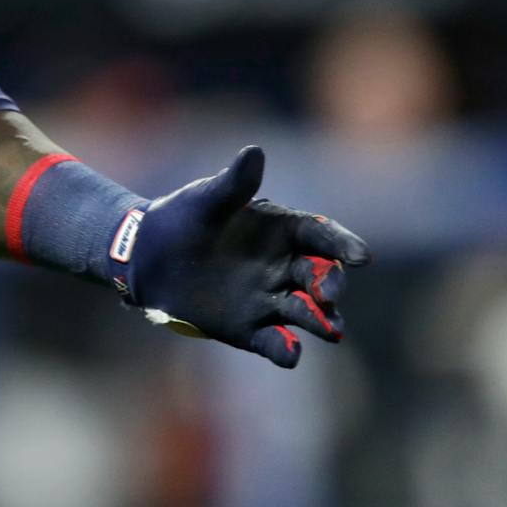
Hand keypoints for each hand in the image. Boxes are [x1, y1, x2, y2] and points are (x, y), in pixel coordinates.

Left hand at [111, 146, 370, 367]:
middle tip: (329, 293)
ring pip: (308, 313)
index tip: (360, 257)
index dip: (344, 246)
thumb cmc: (183, 218)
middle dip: (332, 285)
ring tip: (332, 330)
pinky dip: (286, 350)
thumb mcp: (207, 198)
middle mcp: (286, 267)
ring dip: (322, 321)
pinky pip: (275, 342)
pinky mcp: (250, 329)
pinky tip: (291, 354)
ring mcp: (271, 300)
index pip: (323, 237)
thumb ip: (235, 183)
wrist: (146, 255)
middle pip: (322, 277)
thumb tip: (254, 152)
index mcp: (284, 231)